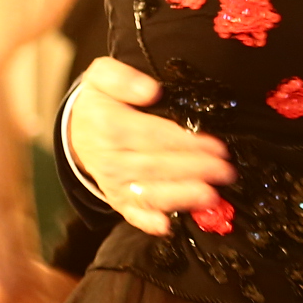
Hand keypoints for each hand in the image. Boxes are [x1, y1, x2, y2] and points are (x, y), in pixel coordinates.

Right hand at [72, 56, 231, 236]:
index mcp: (109, 126)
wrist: (78, 130)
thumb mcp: (102, 76)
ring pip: (149, 192)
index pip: (154, 135)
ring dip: (180, 196)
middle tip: (225, 171)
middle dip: (195, 170)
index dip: (187, 142)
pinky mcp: (117, 199)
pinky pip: (131, 213)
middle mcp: (110, 158)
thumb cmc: (100, 102)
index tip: (217, 146)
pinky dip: (147, 222)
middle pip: (157, 165)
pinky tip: (166, 226)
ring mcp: (113, 182)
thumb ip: (122, 78)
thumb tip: (150, 90)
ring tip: (210, 196)